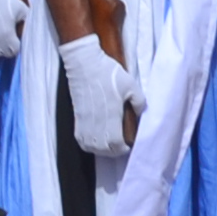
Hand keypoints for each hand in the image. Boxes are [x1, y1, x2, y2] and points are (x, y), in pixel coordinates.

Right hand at [60, 34, 137, 154]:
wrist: (84, 63)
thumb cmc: (108, 73)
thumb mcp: (131, 84)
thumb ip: (139, 101)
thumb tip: (140, 114)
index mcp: (111, 114)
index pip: (115, 142)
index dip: (122, 149)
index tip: (128, 146)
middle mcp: (96, 121)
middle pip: (102, 148)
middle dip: (113, 152)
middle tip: (120, 147)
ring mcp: (84, 119)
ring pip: (90, 146)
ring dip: (100, 150)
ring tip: (108, 146)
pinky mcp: (77, 116)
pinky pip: (80, 138)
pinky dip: (88, 144)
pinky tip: (95, 142)